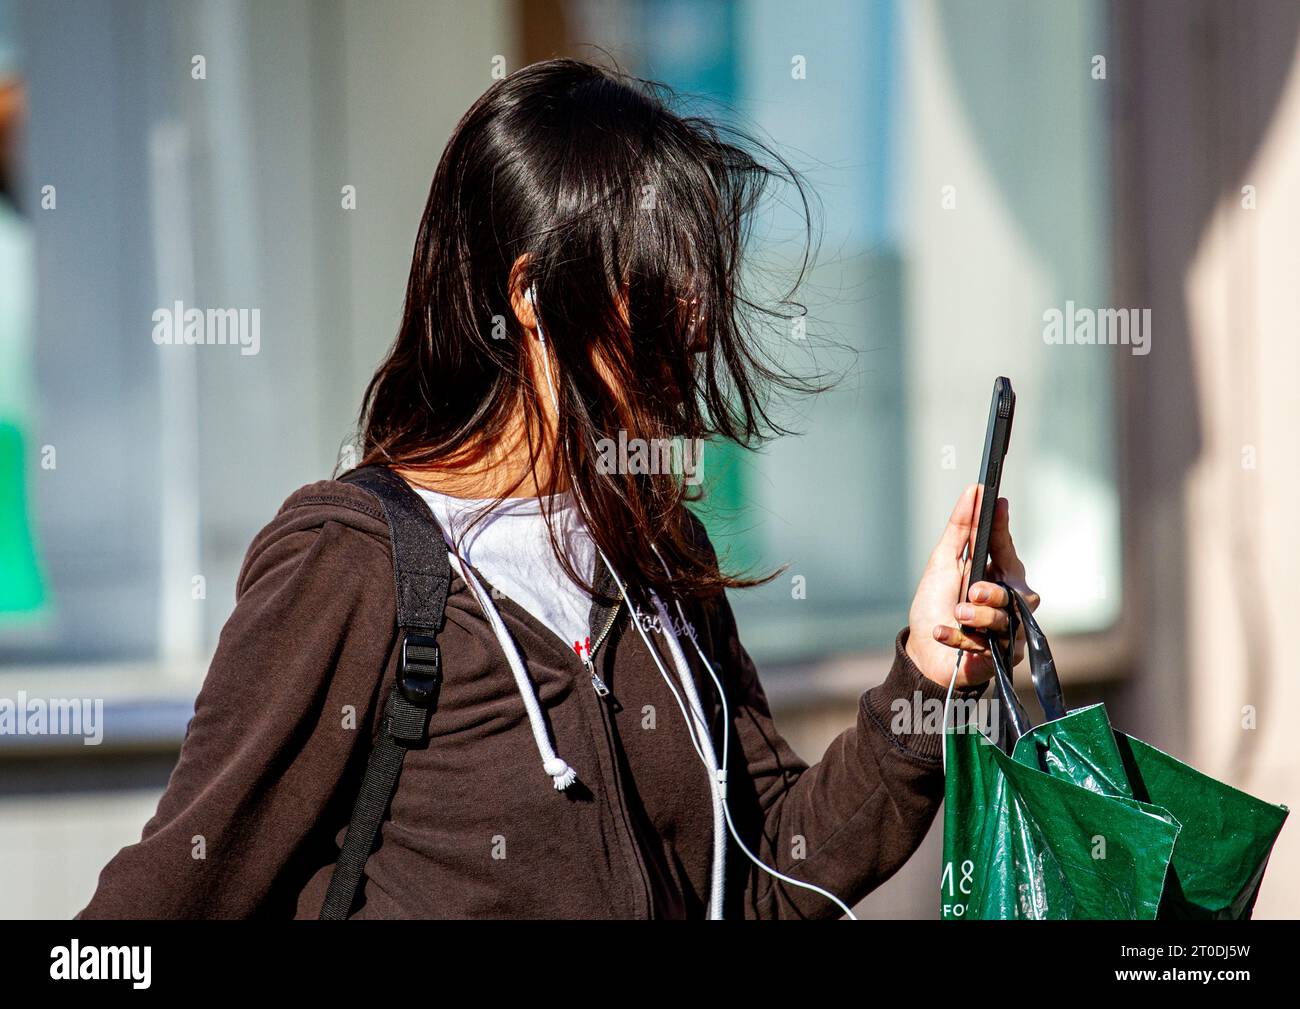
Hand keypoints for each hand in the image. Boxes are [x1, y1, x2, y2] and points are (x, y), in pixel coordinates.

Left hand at [904, 485, 1040, 688]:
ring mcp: (1007, 632)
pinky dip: (959, 639)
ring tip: (958, 613)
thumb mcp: (942, 563)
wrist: (922, 652)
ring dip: (978, 617)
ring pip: (1005, 622)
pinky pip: (987, 647)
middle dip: (995, 592)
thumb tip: (973, 491)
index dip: (1002, 528)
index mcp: (997, 575)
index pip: (1005, 548)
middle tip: (973, 590)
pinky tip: (941, 632)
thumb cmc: (935, 605)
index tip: (997, 503)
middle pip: (1016, 593)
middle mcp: (1008, 603)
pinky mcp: (998, 658)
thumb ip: (960, 529)